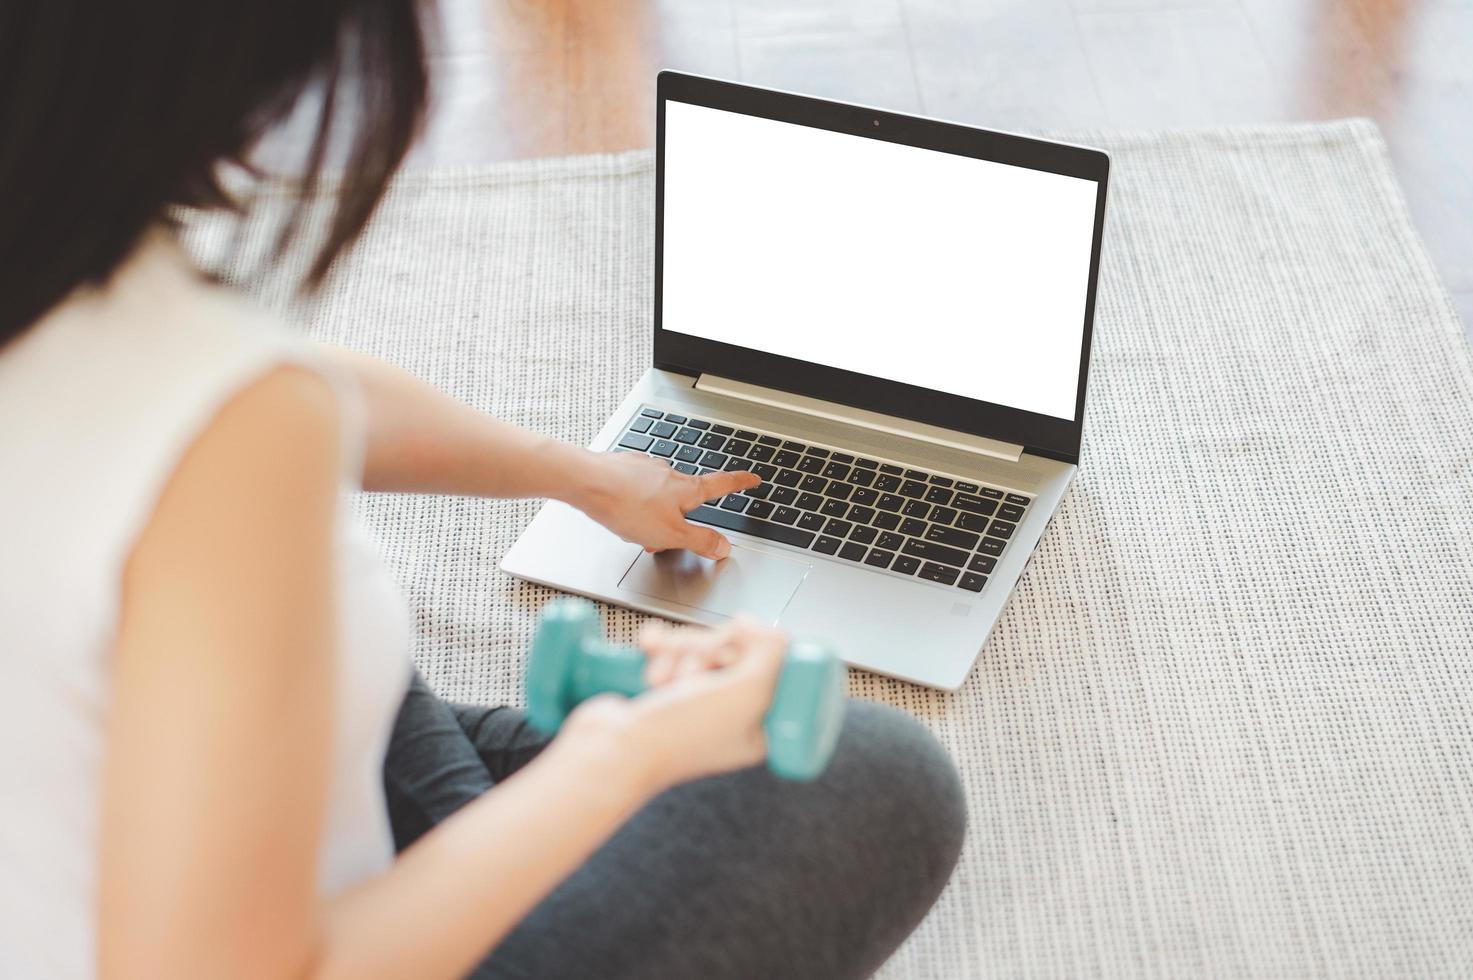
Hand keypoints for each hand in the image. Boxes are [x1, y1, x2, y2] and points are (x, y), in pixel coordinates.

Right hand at [559, 618, 785, 794]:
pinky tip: (650, 648)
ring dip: (679, 652)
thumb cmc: (678, 735)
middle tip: (692, 674)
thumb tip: (755, 624)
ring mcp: (693, 703)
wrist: (614, 748)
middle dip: (706, 652)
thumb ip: (770, 652)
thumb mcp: (747, 692)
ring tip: (660, 678)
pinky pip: (671, 650)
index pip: (768, 666)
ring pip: (698, 648)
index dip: (750, 650)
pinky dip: (660, 647)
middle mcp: (727, 715)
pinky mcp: (664, 690)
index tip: (735, 651)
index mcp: (756, 725)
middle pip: (731, 652)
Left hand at [570, 450, 760, 559]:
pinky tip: (620, 513)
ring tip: (636, 530)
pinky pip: (637, 489)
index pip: (722, 485)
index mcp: (686, 489)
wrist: (587, 482)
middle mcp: (669, 473)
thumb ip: (700, 541)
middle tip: (666, 536)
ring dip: (654, 514)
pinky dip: (635, 503)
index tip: (753, 478)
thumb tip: (724, 547)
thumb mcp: (671, 534)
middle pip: (686, 496)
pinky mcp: (624, 468)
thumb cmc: (627, 506)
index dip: (740, 483)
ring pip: (659, 495)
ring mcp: (646, 468)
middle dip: (680, 517)